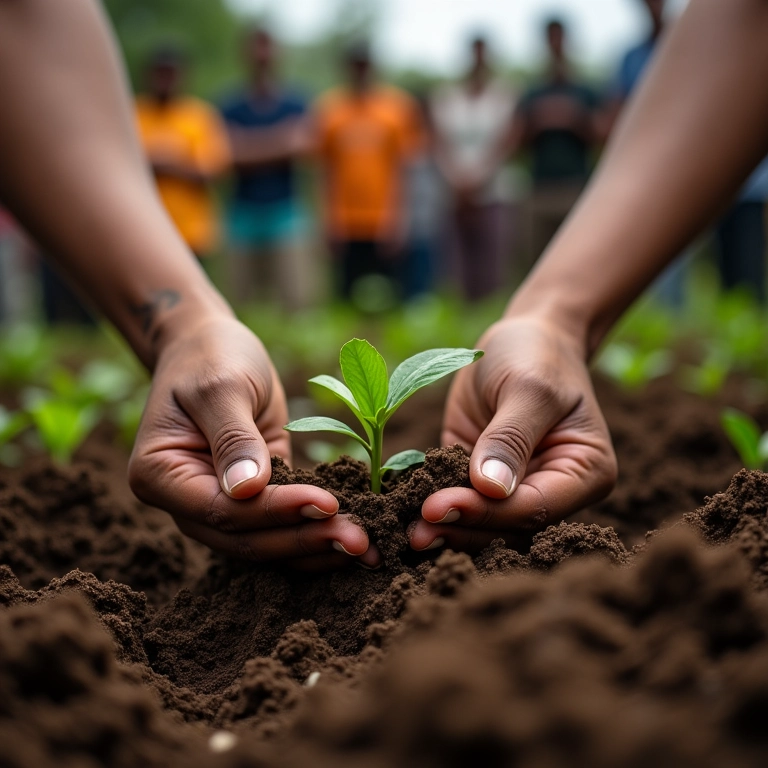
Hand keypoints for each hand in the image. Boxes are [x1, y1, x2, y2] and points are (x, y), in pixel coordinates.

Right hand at [128, 315, 378, 569]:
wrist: (211, 345)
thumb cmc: (210, 356)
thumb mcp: (222, 386)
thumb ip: (234, 438)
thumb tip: (247, 491)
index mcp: (159, 475)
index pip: (220, 510)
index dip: (274, 511)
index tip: (325, 503)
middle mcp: (185, 501)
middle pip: (244, 538)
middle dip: (302, 539)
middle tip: (359, 540)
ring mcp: (217, 504)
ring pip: (265, 541)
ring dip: (314, 546)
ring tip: (366, 546)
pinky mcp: (253, 498)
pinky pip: (282, 524)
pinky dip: (314, 530)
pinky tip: (352, 534)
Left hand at [410, 316, 616, 552]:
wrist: (524, 337)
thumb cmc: (538, 355)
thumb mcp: (528, 388)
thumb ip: (510, 439)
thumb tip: (489, 489)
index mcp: (585, 472)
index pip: (536, 506)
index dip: (487, 513)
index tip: (438, 507)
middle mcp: (554, 489)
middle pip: (509, 525)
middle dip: (462, 527)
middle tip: (416, 532)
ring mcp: (517, 487)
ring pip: (484, 524)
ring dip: (446, 528)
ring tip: (408, 533)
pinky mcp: (482, 479)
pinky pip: (460, 500)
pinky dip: (436, 508)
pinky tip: (405, 512)